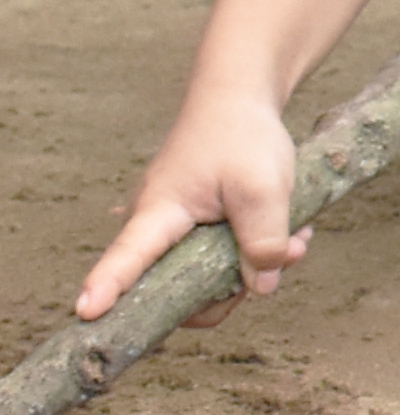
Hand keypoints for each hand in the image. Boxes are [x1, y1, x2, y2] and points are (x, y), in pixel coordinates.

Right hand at [75, 91, 305, 317]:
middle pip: (178, 287)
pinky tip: (292, 233)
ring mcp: (178, 230)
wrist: (241, 102)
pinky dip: (259, 252)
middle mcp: (158, 227)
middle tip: (285, 261)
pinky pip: (224, 258)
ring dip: (255, 268)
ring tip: (298, 242)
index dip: (108, 286)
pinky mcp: (199, 228)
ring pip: (209, 275)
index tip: (86, 313)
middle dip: (230, 289)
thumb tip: (261, 288)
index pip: (128, 256)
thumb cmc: (242, 137)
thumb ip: (264, 241)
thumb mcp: (263, 189)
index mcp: (159, 212)